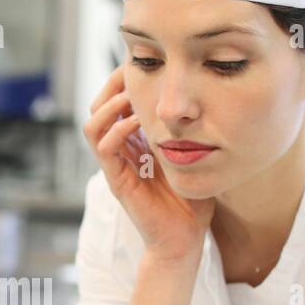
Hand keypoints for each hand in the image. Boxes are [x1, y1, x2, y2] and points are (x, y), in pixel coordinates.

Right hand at [82, 66, 214, 265]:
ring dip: (109, 104)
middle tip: (135, 73)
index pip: (117, 101)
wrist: (185, 239)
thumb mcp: (195, 155)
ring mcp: (117, 166)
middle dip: (113, 85)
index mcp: (136, 142)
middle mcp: (122, 151)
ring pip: (93, 124)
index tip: (147, 65)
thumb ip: (194, 131)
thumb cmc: (192, 201)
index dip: (125, 80)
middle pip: (99, 106)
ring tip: (131, 95)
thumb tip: (211, 100)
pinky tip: (136, 122)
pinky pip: (104, 148)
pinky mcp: (118, 181)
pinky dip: (117, 129)